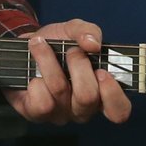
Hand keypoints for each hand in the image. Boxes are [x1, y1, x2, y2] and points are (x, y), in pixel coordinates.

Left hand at [5, 18, 132, 124]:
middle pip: (87, 97)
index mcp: (101, 93)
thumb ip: (89, 32)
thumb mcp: (74, 30)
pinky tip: (32, 72)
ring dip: (49, 62)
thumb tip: (94, 44)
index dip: (112, 94)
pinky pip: (41, 102)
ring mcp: (60, 115)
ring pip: (60, 92)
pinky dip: (35, 81)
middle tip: (70, 51)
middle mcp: (83, 109)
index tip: (102, 71)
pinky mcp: (38, 115)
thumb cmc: (56, 44)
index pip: (119, 111)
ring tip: (41, 46)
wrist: (26, 48)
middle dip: (78, 64)